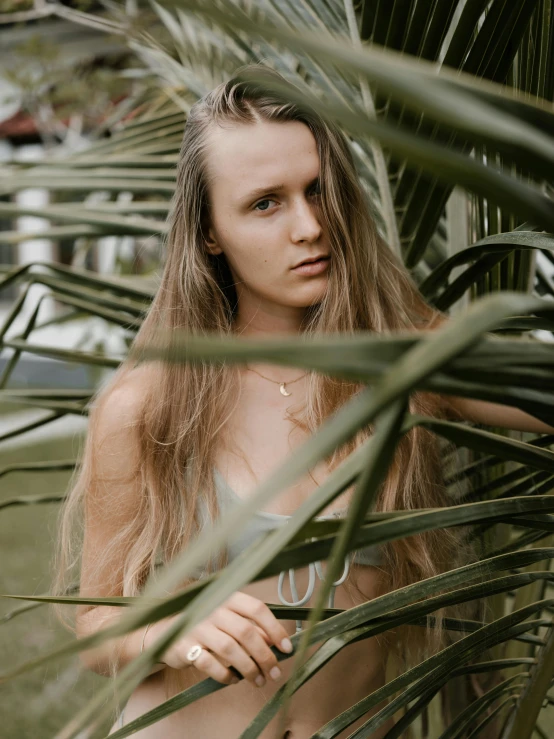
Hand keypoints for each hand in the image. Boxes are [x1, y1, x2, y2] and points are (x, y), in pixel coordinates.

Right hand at [146, 592, 293, 686]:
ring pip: (230, 649)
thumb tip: (275, 643)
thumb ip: (250, 626)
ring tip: (258, 681)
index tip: (286, 648)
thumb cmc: (204, 623)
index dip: (275, 629)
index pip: (256, 609)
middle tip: (275, 673)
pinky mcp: (185, 646)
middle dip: (265, 655)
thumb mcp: (227, 617)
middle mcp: (212, 608)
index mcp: (226, 597)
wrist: (162, 630)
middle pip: (246, 632)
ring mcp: (197, 626)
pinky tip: (234, 680)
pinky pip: (210, 664)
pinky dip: (226, 675)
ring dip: (249, 668)